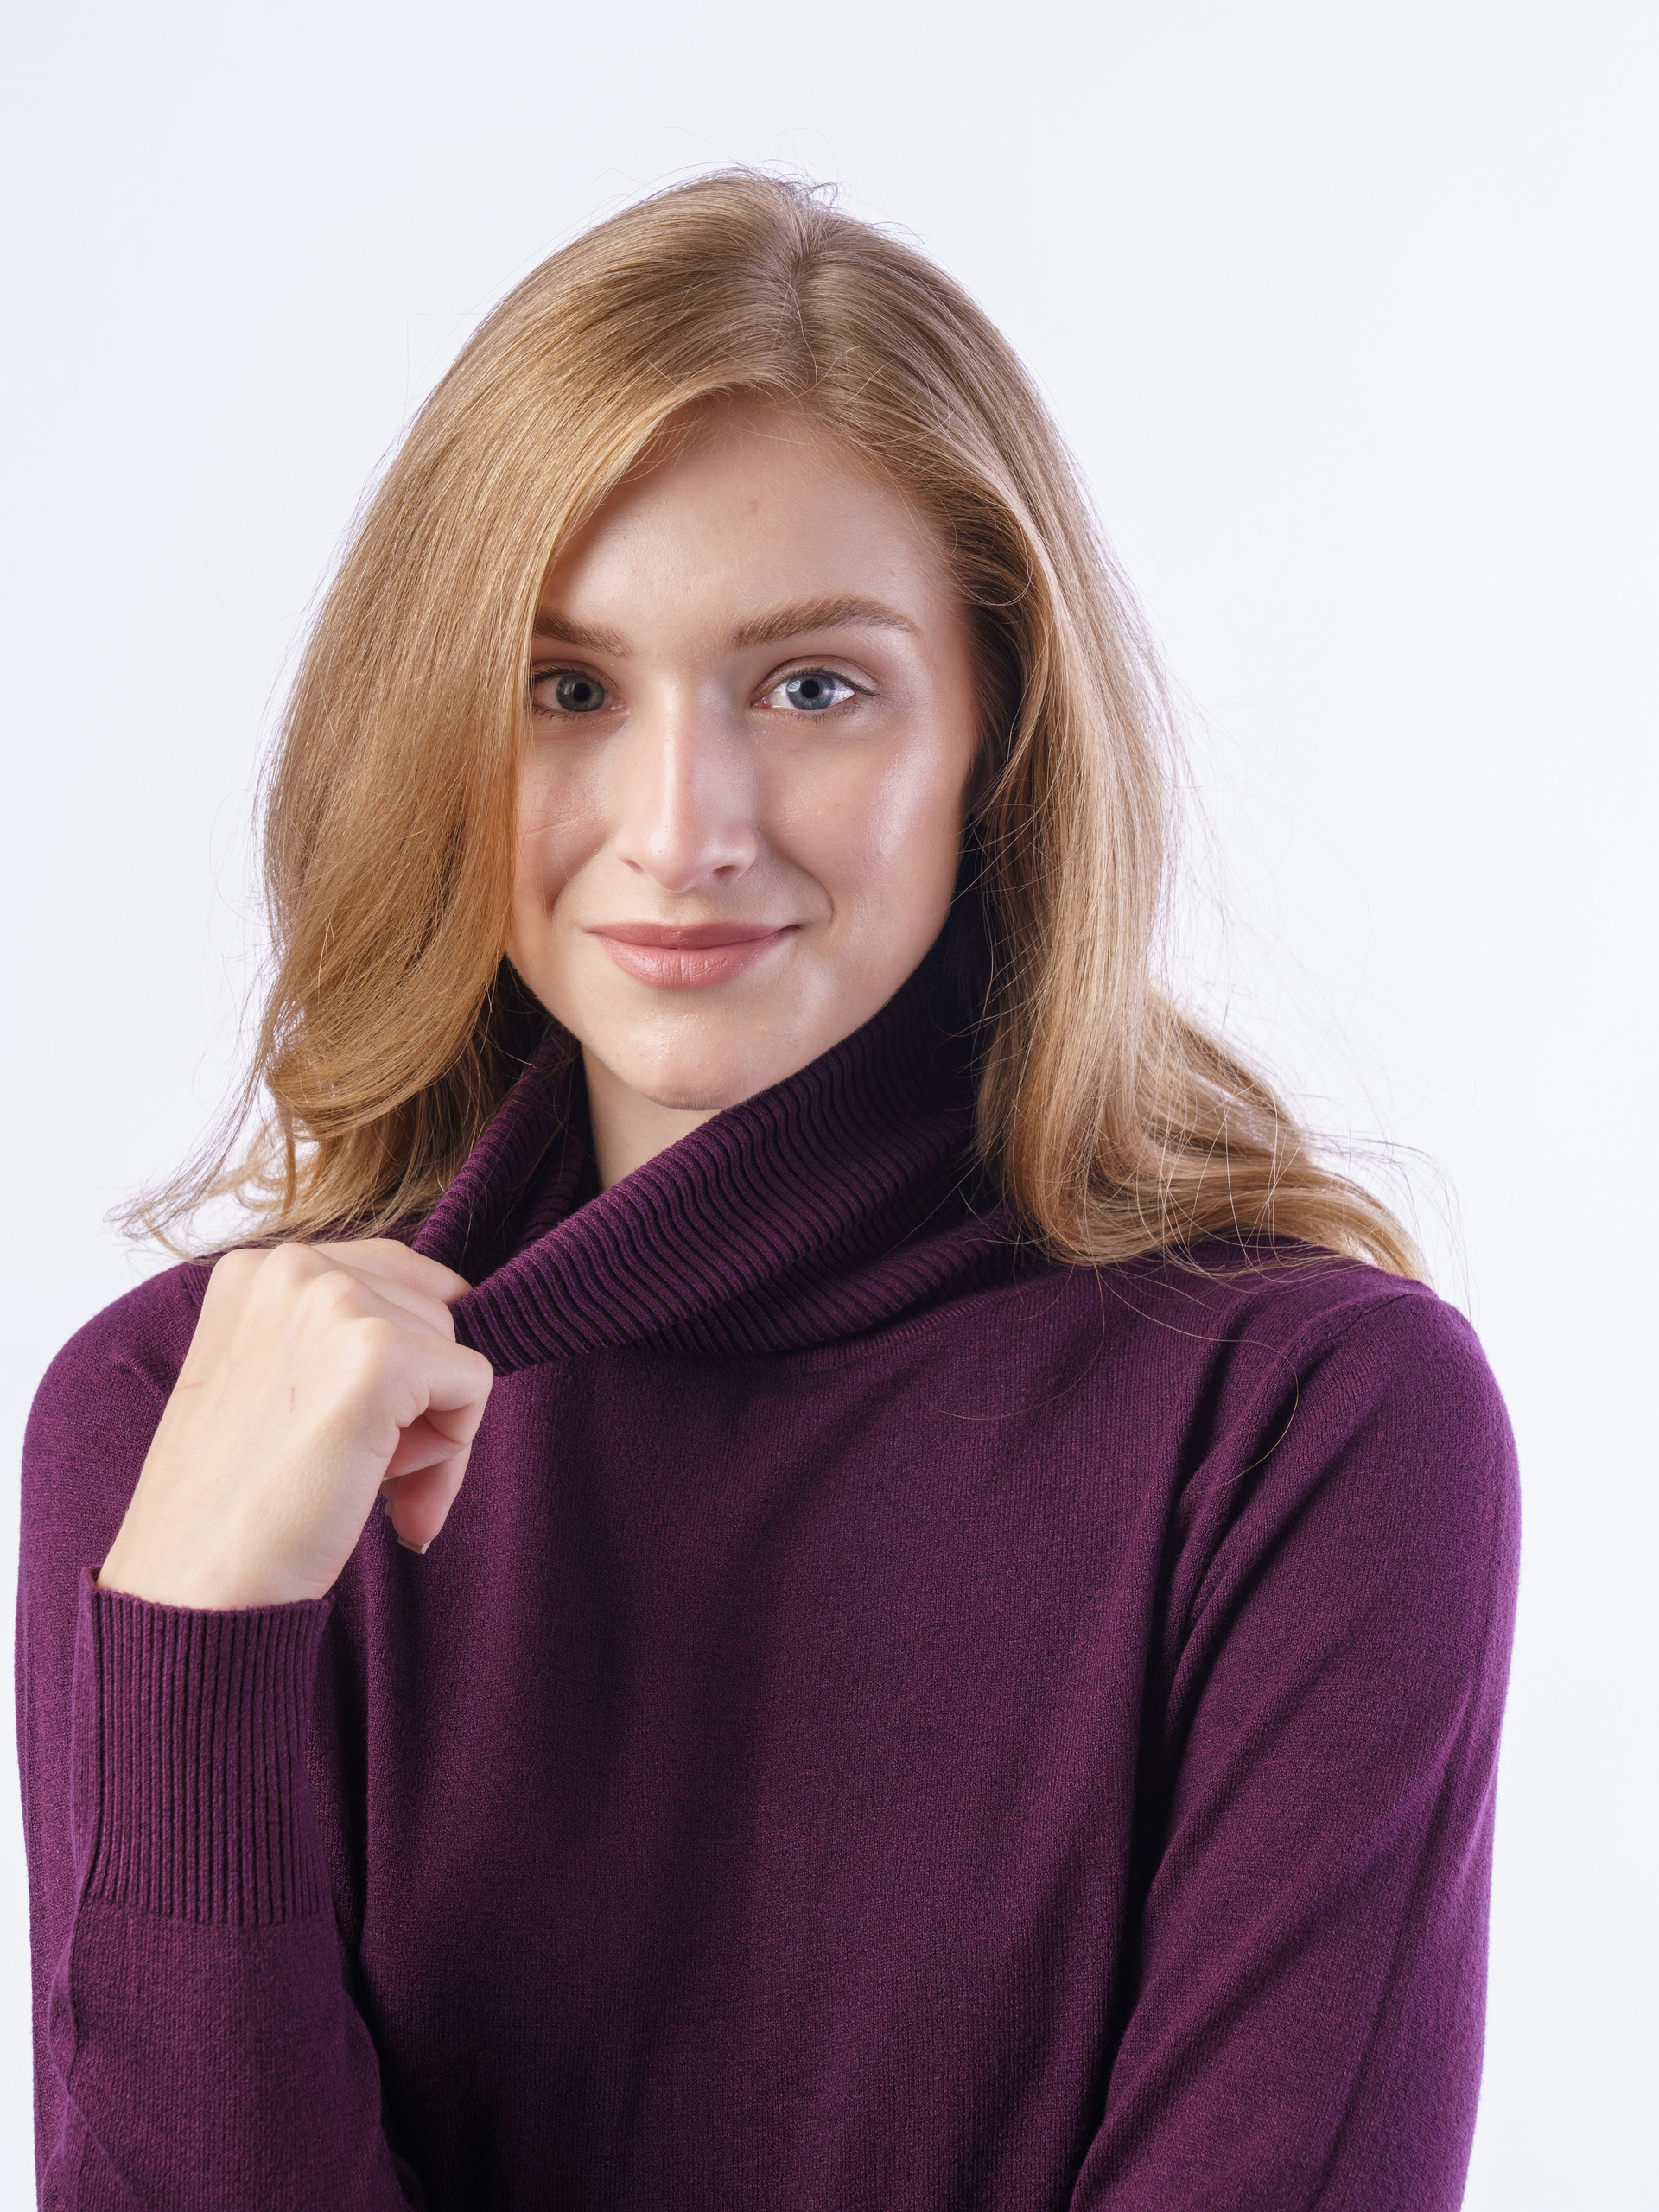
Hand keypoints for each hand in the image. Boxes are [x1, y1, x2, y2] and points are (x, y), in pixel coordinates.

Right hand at [96, 1240, 492, 1609]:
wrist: (190, 1588)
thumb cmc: (234, 1502)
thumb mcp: (275, 1382)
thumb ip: (341, 1338)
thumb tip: (468, 1307)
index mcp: (259, 1267)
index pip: (396, 1276)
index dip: (404, 1360)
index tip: (361, 1428)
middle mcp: (293, 1265)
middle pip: (433, 1311)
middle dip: (419, 1397)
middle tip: (359, 1469)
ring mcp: (334, 1302)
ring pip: (457, 1349)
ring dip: (429, 1429)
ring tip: (355, 1477)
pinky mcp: (380, 1353)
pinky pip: (476, 1384)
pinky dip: (452, 1449)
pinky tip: (383, 1487)